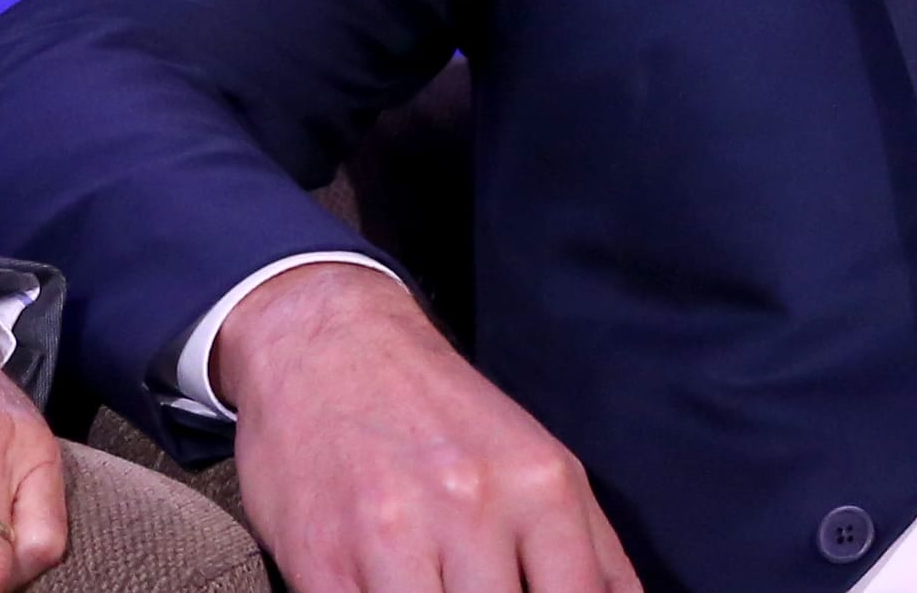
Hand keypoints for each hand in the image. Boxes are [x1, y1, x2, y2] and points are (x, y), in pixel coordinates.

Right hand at [214, 262, 640, 592]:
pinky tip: (393, 589)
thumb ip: (594, 552)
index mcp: (541, 486)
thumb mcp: (539, 461)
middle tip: (485, 589)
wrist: (331, 348)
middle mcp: (473, 508)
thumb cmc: (444, 416)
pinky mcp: (322, 563)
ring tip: (444, 588)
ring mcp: (392, 538)